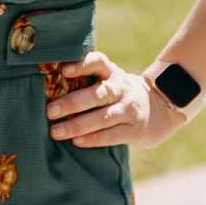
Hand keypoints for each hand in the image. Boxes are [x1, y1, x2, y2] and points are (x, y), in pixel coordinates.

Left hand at [43, 53, 184, 148]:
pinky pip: (112, 135)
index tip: (64, 70)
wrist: (159, 109)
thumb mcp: (108, 79)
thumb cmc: (118, 93)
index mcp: (112, 72)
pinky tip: (76, 141)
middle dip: (72, 103)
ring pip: (103, 117)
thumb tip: (46, 82)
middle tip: (49, 111)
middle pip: (97, 94)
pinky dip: (93, 139)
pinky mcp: (133, 130)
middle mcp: (121, 89)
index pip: (98, 62)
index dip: (82, 64)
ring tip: (56, 131)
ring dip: (78, 125)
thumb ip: (85, 79)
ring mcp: (129, 110)